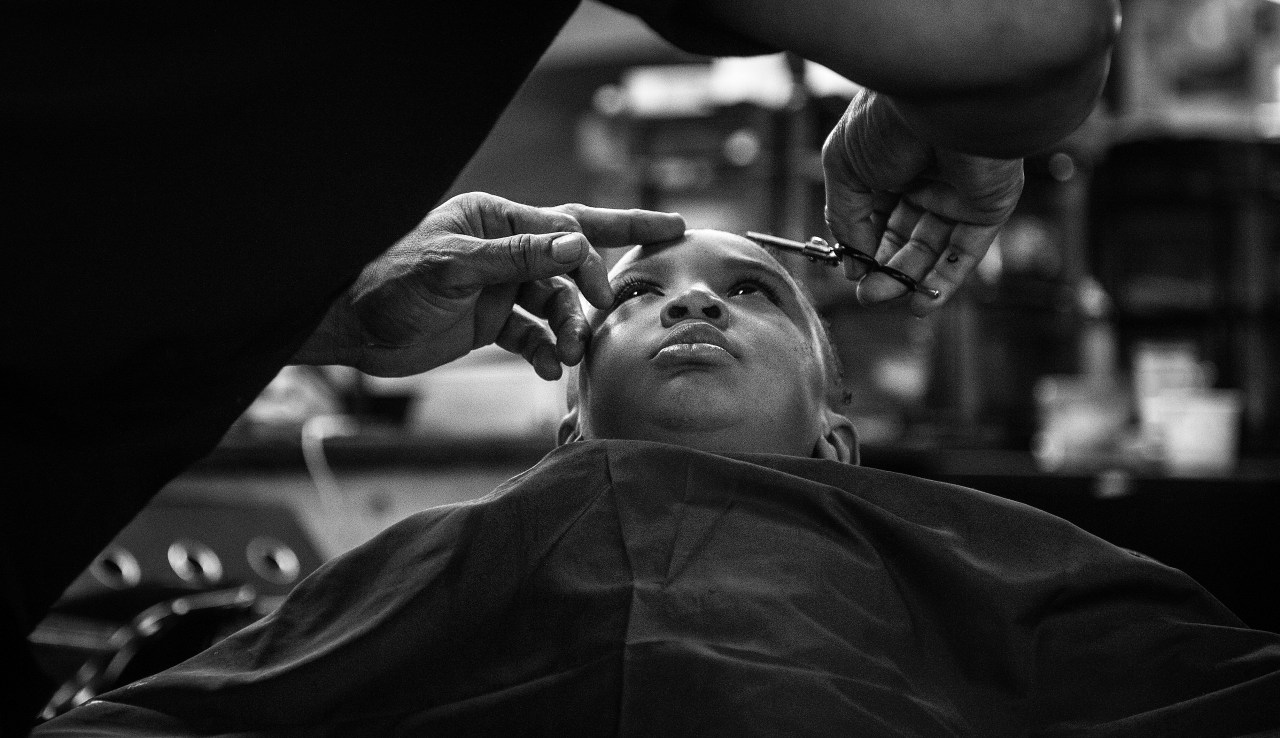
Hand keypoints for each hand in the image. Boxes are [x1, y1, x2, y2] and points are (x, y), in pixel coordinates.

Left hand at [294, 192, 684, 377]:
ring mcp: (500, 288)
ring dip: (569, 328)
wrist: (351, 329)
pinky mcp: (491, 324)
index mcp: (496, 220)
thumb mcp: (452, 266)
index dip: (602, 246)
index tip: (622, 279)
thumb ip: (515, 257)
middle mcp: (504, 250)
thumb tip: (576, 245)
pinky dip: (546, 350)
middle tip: (615, 311)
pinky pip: (534, 335)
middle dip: (600, 282)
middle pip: (570, 259)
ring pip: (555, 305)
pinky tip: (550, 367)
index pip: (564, 227)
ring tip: (571, 354)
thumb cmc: (390, 281)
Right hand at [823, 89, 1023, 314]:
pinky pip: (967, 250)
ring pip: (931, 247)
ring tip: (884, 298)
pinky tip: (924, 305)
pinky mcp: (990, 205)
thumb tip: (855, 263)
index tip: (853, 272)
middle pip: (903, 236)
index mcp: (888, 161)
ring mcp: (958, 192)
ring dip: (908, 278)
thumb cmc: (886, 123)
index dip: (863, 246)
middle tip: (868, 296)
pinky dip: (946, 280)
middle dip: (883, 268)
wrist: (946, 101)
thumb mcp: (844, 170)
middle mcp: (924, 176)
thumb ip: (845, 219)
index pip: (875, 214)